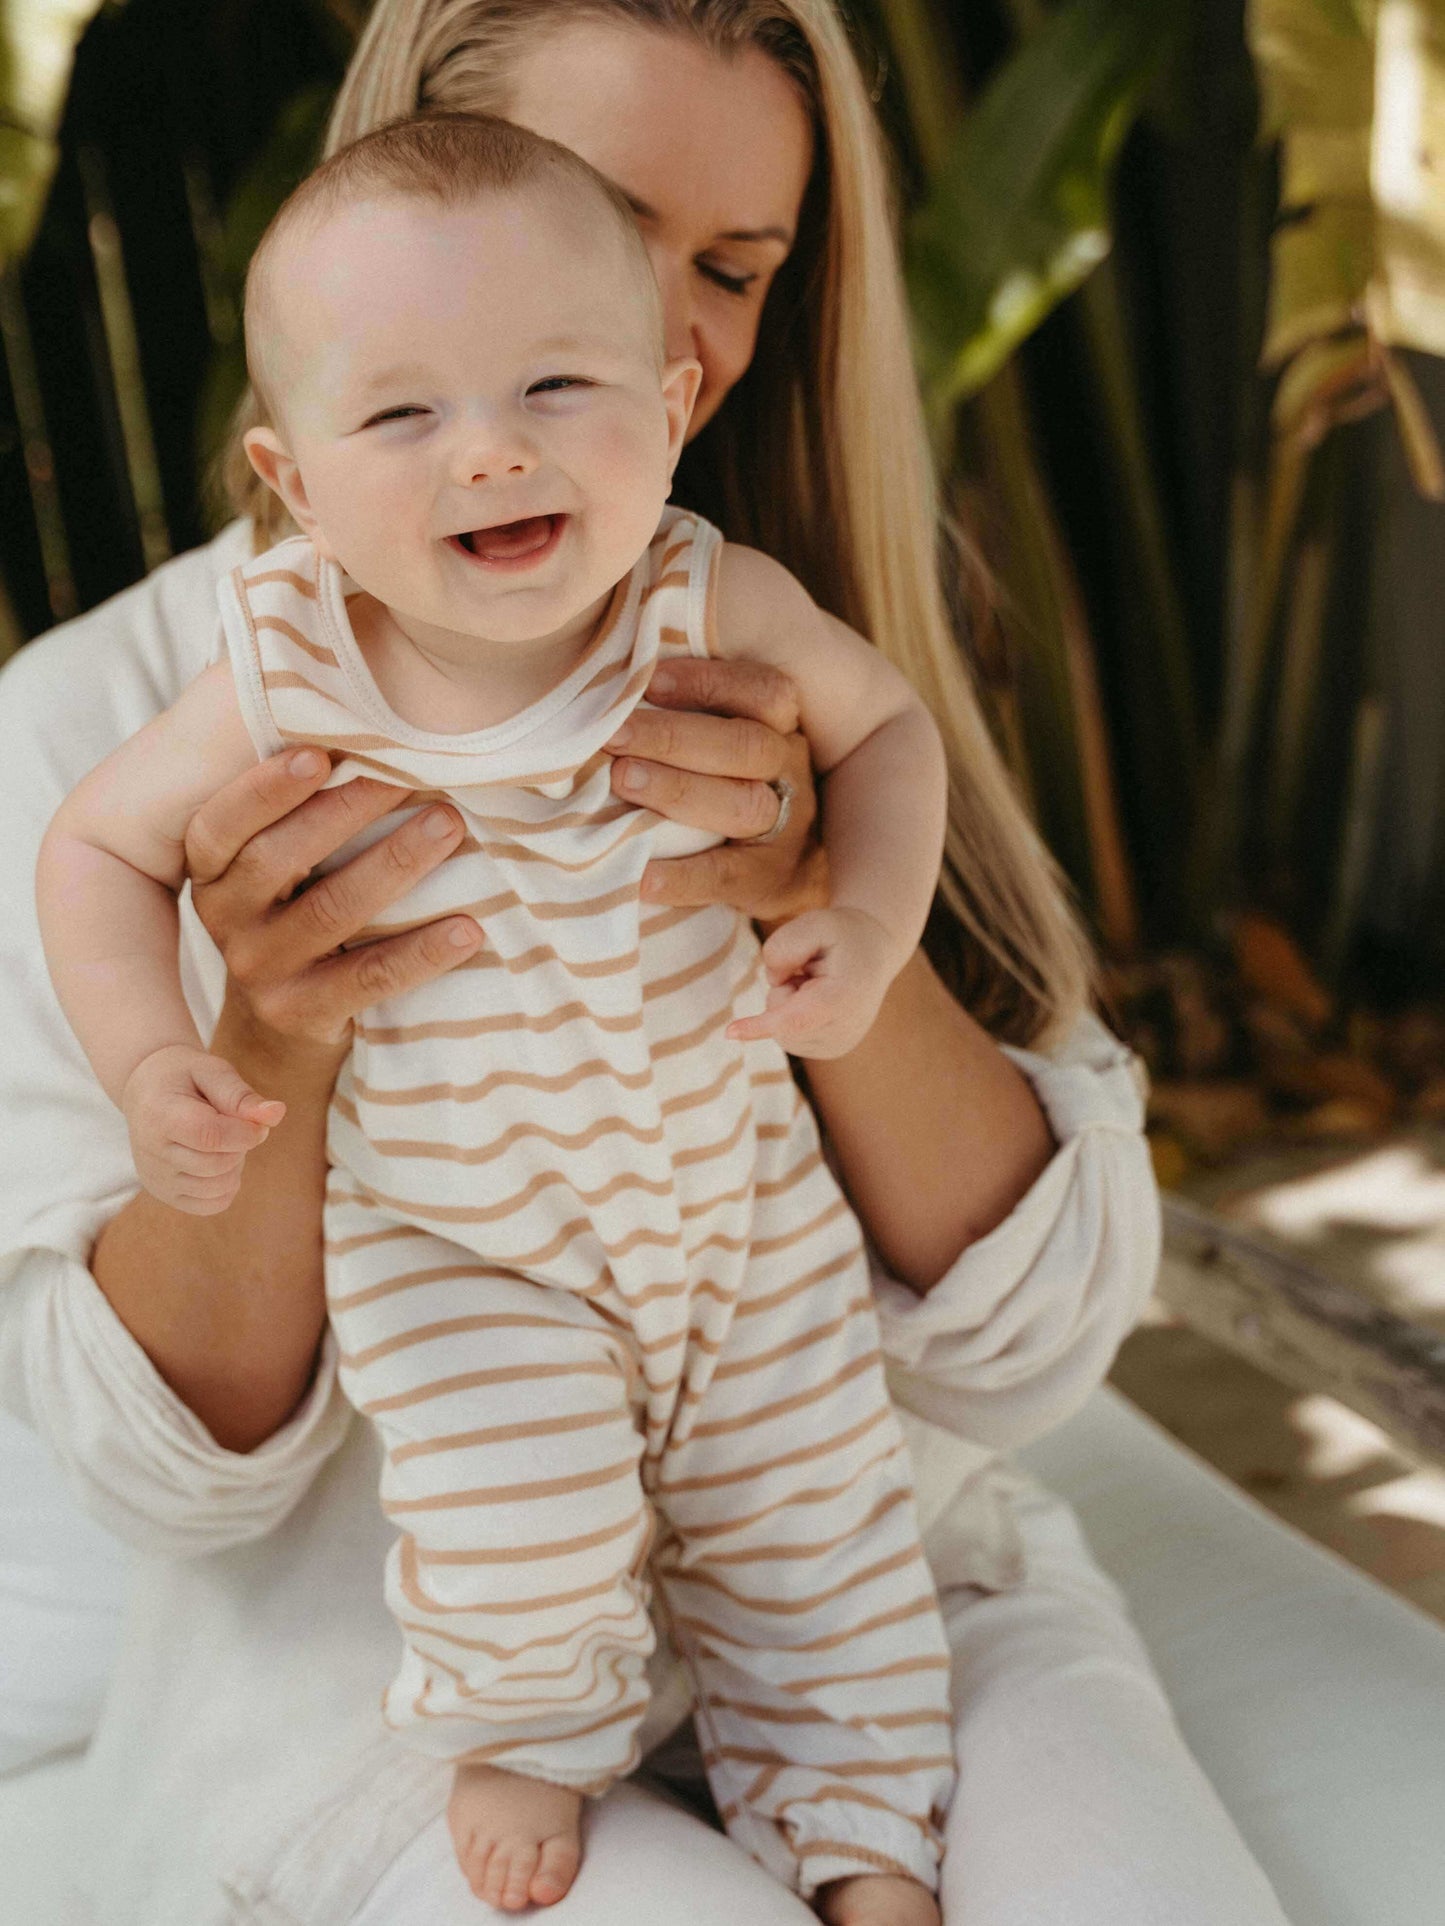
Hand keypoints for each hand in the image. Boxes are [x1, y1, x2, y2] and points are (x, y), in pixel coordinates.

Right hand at [122, 1045, 284, 1215]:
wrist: (145, 1091)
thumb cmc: (184, 1077)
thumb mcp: (212, 1072)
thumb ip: (242, 1096)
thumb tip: (277, 1114)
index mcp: (158, 1116)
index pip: (210, 1137)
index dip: (245, 1132)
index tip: (259, 1121)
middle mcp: (150, 1153)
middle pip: (217, 1164)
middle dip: (240, 1146)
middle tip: (233, 1124)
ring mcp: (155, 1178)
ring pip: (218, 1188)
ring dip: (234, 1165)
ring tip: (223, 1141)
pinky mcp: (164, 1194)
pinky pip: (212, 1205)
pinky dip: (227, 1185)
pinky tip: (218, 1160)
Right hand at [184, 748, 484, 1059]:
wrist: (280, 1029)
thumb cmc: (294, 913)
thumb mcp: (275, 869)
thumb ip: (296, 808)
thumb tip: (356, 713)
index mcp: (213, 872)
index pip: (222, 824)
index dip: (264, 789)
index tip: (318, 752)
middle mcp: (226, 920)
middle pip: (278, 859)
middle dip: (348, 810)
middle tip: (411, 772)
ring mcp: (261, 971)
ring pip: (331, 911)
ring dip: (396, 863)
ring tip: (450, 825)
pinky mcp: (303, 1013)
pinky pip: (370, 978)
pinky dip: (423, 952)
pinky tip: (469, 928)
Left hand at [605, 657, 827, 927]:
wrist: (794, 874)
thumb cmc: (736, 791)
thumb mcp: (733, 749)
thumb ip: (694, 721)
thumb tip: (616, 691)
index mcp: (782, 732)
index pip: (765, 693)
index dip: (709, 682)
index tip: (650, 682)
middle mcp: (791, 774)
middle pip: (746, 746)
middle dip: (673, 737)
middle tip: (612, 736)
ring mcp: (787, 830)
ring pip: (744, 806)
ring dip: (678, 790)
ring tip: (621, 781)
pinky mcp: (772, 882)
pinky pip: (728, 878)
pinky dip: (682, 878)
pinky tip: (641, 875)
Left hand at [726, 907, 897, 1059]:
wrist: (875, 953)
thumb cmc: (843, 935)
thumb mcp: (816, 921)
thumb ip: (786, 945)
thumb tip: (773, 980)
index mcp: (842, 997)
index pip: (794, 1016)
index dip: (760, 1025)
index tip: (729, 1033)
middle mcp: (843, 1030)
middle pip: (779, 1015)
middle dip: (784, 989)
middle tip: (814, 970)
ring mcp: (838, 1045)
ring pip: (781, 1028)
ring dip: (791, 1001)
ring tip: (820, 983)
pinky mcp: (830, 1050)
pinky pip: (788, 1035)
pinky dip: (795, 1015)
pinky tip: (819, 999)